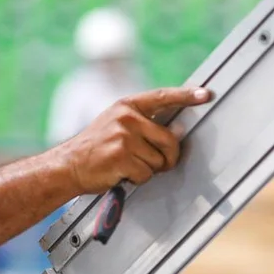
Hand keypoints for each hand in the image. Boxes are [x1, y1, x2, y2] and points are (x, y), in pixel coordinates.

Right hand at [59, 87, 211, 194]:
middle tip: (158, 163)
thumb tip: (177, 133)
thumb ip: (144, 125)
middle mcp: (126, 117)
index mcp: (126, 106)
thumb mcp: (116, 125)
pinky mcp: (121, 156)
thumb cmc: (95, 148)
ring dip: (148, 169)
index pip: (162, 97)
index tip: (205, 94)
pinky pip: (146, 174)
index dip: (186, 95)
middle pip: (169, 139)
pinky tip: (121, 173)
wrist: (68, 165)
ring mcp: (123, 136)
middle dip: (168, 157)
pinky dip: (137, 179)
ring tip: (127, 165)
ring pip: (158, 160)